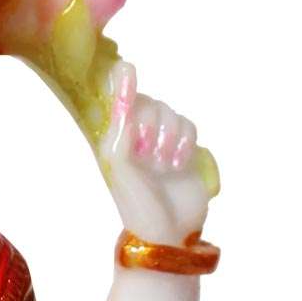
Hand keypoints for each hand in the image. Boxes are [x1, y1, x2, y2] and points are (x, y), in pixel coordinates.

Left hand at [99, 60, 215, 246]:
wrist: (169, 232)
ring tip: (164, 166)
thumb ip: (118, 129)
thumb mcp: (119, 167)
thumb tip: (124, 94)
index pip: (116, 98)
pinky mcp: (183, 147)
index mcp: (113, 139)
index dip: (122, 82)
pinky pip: (189, 125)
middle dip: (152, 124)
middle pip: (148, 103)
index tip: (127, 68)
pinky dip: (186, 142)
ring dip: (169, 137)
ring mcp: (160, 140)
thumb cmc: (137, 204)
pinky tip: (179, 164)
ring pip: (170, 112)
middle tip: (148, 155)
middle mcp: (135, 135)